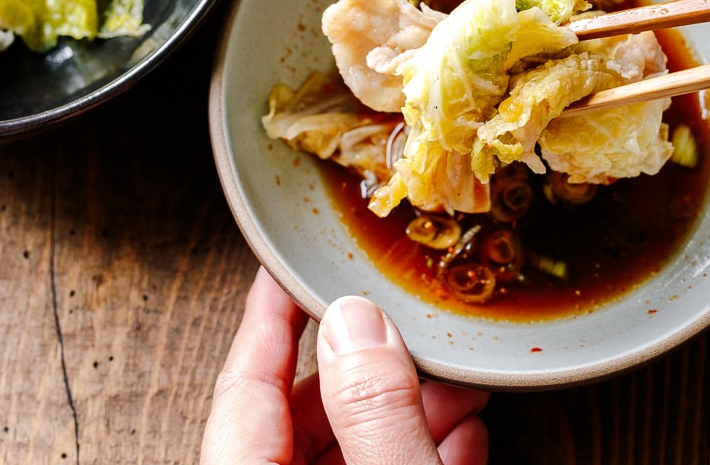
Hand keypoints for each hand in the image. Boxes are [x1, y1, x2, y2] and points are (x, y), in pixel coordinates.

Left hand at [200, 266, 489, 464]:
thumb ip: (371, 410)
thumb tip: (356, 322)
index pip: (246, 384)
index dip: (270, 314)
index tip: (285, 264)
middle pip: (305, 413)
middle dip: (373, 367)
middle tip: (414, 330)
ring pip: (349, 448)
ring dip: (409, 412)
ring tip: (462, 389)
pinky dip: (417, 455)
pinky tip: (461, 437)